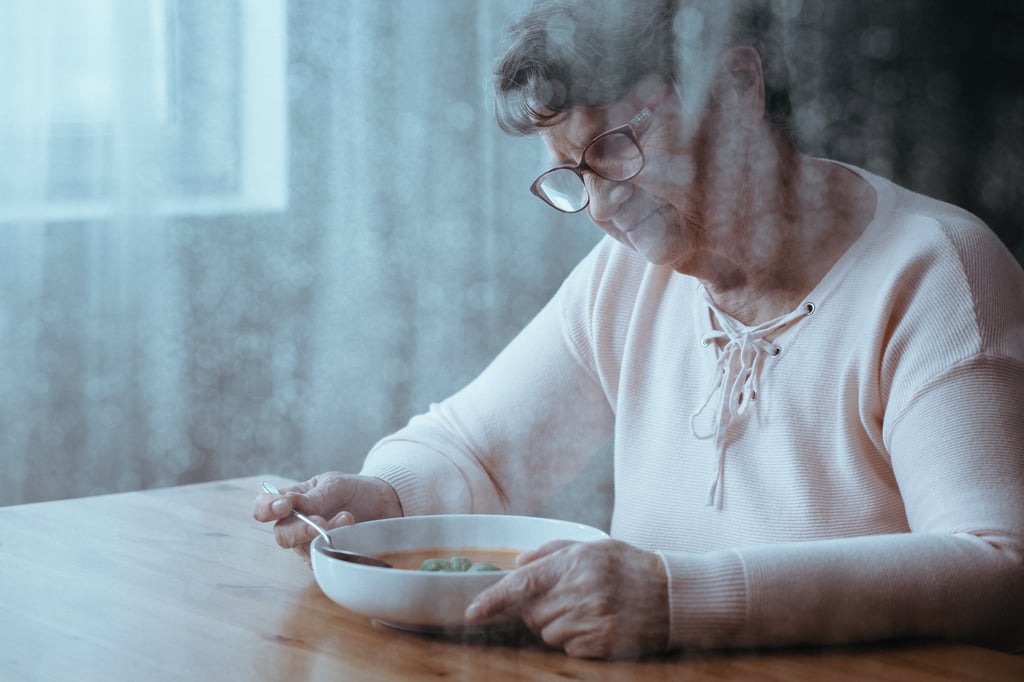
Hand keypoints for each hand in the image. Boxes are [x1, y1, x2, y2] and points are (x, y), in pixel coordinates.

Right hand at [252, 472, 402, 562]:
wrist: (384, 504)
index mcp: (292, 501)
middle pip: (282, 535)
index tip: (284, 506)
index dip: (266, 508)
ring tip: (348, 518)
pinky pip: (326, 561)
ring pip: (304, 550)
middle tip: (321, 521)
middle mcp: (296, 525)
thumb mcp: (336, 484)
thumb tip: (289, 502)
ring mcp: (310, 545)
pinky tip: (353, 535)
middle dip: (300, 530)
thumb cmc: (354, 491)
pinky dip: (339, 549)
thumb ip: (315, 495)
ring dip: (324, 536)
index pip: (263, 507)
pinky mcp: (328, 560)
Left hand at [465, 539, 668, 658]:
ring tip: (586, 610)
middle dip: (539, 610)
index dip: (492, 599)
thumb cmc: (629, 566)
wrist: (674, 594)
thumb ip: (550, 550)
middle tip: (566, 599)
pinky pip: (567, 648)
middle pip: (531, 614)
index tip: (471, 612)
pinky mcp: (602, 643)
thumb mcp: (592, 546)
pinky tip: (596, 625)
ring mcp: (592, 619)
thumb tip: (516, 563)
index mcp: (574, 562)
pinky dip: (575, 640)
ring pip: (547, 633)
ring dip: (557, 626)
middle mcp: (580, 591)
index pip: (522, 583)